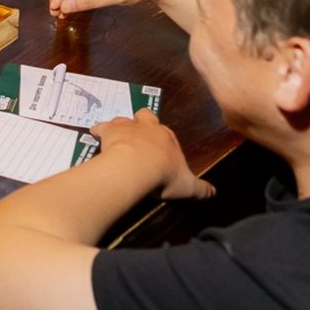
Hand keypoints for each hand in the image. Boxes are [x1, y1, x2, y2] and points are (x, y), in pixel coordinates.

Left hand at [90, 110, 214, 200]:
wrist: (138, 167)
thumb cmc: (165, 175)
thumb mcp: (188, 186)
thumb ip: (201, 189)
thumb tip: (214, 193)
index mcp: (167, 137)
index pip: (166, 133)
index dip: (161, 139)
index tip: (158, 150)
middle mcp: (148, 127)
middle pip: (145, 116)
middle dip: (141, 123)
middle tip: (136, 135)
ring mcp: (127, 127)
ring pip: (122, 119)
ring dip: (119, 127)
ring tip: (114, 138)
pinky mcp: (109, 131)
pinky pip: (101, 127)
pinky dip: (98, 131)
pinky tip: (94, 135)